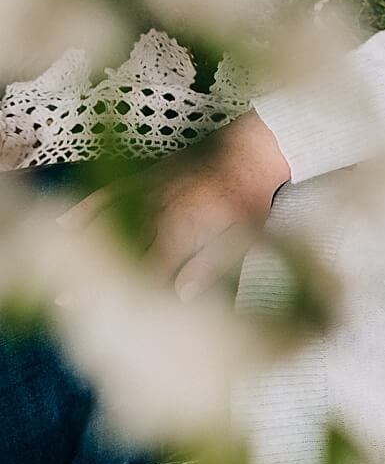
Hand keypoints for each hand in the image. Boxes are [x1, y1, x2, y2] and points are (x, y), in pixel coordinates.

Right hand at [58, 111, 291, 299]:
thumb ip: (208, 267)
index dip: (121, 293)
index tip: (99, 312)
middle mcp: (156, 210)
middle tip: (64, 302)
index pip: (144, 268)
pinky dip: (84, 208)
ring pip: (103, 222)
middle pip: (115, 250)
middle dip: (89, 278)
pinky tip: (64, 223)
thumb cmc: (248, 199)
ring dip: (78, 249)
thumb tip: (180, 296)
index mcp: (181, 229)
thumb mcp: (240, 239)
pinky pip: (107, 194)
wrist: (248, 151)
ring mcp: (145, 191)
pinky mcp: (143, 178)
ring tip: (55, 270)